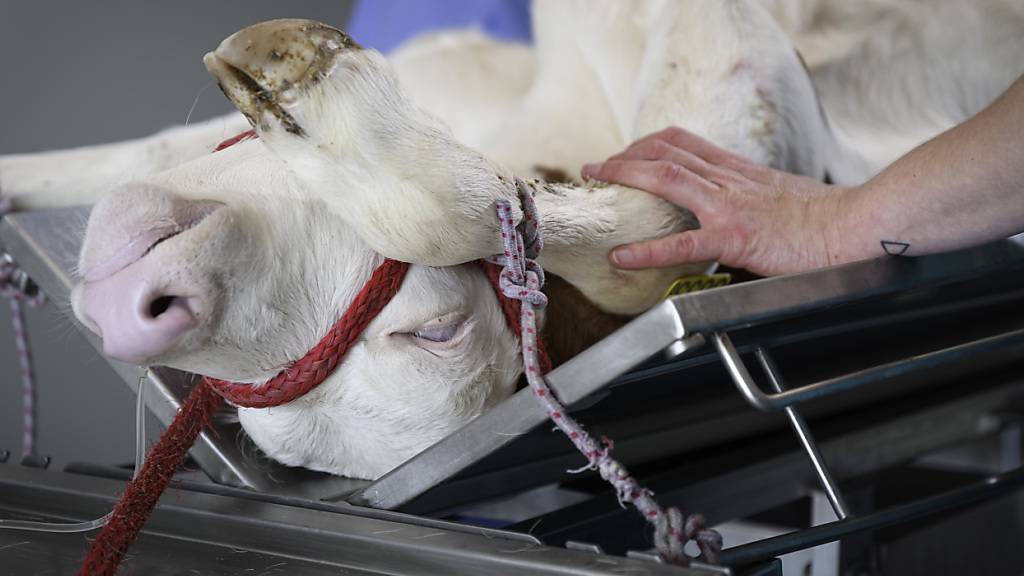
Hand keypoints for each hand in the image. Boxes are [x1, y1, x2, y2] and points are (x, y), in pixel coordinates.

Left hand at [582, 127, 850, 276]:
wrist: (857, 226)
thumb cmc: (829, 220)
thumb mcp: (784, 196)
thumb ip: (754, 197)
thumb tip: (738, 212)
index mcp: (741, 172)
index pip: (687, 143)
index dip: (651, 144)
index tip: (629, 150)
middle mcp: (730, 181)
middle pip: (667, 153)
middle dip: (626, 156)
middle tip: (596, 167)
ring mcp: (730, 206)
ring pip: (667, 178)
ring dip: (625, 177)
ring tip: (597, 185)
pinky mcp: (735, 237)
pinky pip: (682, 242)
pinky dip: (646, 249)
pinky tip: (621, 256)